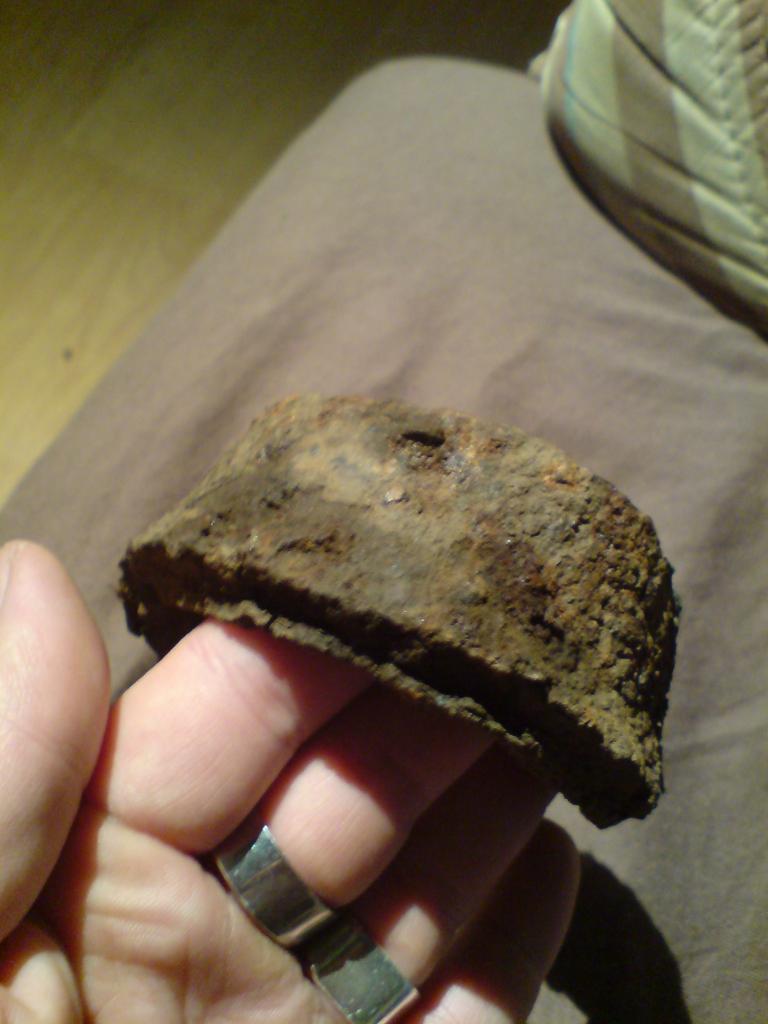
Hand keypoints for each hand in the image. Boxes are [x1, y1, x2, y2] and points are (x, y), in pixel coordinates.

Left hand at [0, 541, 578, 1021]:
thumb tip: (26, 571)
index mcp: (90, 875)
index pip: (226, 706)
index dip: (314, 629)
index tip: (408, 549)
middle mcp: (200, 940)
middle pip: (346, 781)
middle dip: (426, 699)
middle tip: (512, 614)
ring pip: (415, 886)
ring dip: (484, 798)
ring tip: (542, 707)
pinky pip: (461, 1018)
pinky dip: (512, 941)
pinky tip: (547, 861)